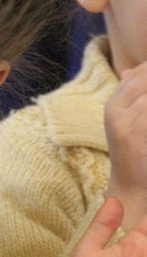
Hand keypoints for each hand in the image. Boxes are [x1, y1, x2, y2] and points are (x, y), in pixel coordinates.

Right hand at [105, 63, 146, 228]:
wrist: (130, 186)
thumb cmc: (133, 152)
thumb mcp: (125, 122)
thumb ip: (128, 96)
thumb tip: (131, 71)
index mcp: (112, 107)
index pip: (136, 75)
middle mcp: (115, 113)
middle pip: (144, 82)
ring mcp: (126, 125)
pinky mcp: (137, 136)